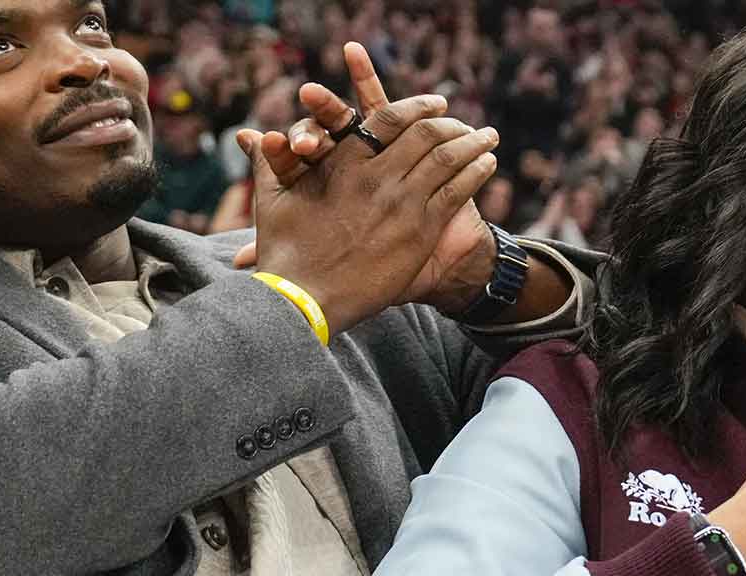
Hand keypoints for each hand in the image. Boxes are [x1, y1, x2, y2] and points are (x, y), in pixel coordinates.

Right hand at [239, 88, 498, 335]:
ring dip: (473, 143)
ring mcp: (402, 203)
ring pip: (448, 158)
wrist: (306, 300)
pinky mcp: (420, 230)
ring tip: (490, 136)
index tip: (436, 104)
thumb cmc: (285, 253)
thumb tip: (255, 136)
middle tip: (468, 122)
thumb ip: (269, 163)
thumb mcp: (271, 202)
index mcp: (344, 163)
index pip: (388, 119)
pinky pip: (457, 190)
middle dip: (451, 124)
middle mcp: (376, 177)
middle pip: (426, 134)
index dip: (417, 107)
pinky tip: (488, 164)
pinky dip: (476, 172)